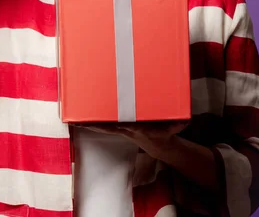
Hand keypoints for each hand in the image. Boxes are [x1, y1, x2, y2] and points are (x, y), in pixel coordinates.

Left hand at [75, 120, 189, 156]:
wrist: (159, 144)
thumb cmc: (165, 132)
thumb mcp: (174, 128)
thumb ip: (178, 123)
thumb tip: (185, 118)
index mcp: (136, 128)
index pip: (123, 125)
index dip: (113, 123)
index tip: (101, 120)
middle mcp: (125, 128)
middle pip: (107, 124)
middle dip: (94, 121)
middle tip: (79, 114)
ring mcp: (120, 129)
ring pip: (102, 125)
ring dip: (88, 122)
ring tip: (73, 116)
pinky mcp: (118, 127)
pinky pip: (102, 125)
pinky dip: (91, 123)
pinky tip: (79, 119)